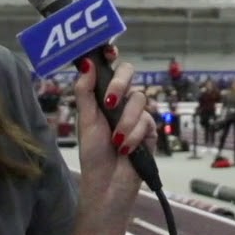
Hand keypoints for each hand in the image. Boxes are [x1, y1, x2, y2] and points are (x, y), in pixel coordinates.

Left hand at [71, 45, 154, 211]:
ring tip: (116, 140)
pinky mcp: (150, 129)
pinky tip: (126, 148)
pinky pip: (146, 120)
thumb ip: (85, 92)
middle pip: (129, 74)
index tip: (109, 50)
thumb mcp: (86, 120)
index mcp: (104, 97)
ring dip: (125, 121)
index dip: (112, 56)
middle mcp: (122, 101)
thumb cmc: (93, 154)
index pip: (111, 69)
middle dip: (119, 83)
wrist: (107, 184)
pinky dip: (134, 135)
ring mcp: (137, 114)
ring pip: (138, 99)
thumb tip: (85, 63)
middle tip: (110, 99)